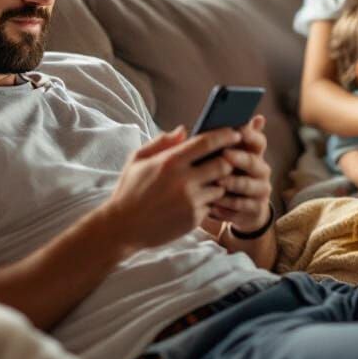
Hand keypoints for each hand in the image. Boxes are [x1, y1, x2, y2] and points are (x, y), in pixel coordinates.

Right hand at [107, 125, 239, 250]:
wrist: (123, 227)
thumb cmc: (129, 191)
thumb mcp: (138, 160)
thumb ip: (162, 142)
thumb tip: (184, 130)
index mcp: (170, 161)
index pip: (207, 143)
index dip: (225, 136)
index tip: (234, 134)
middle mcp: (184, 180)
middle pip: (223, 165)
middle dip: (227, 161)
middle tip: (224, 160)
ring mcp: (191, 201)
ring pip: (220, 187)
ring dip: (218, 183)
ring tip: (208, 182)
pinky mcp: (194, 219)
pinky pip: (211, 205)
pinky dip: (208, 201)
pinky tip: (197, 200)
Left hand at [208, 114, 272, 233]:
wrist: (238, 209)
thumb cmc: (225, 175)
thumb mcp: (224, 156)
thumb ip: (226, 139)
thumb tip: (232, 120)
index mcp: (253, 154)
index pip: (258, 141)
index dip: (251, 134)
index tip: (239, 129)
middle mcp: (261, 170)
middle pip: (254, 162)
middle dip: (239, 158)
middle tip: (225, 154)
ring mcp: (260, 190)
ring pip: (248, 185)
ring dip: (232, 183)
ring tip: (217, 182)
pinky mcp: (256, 208)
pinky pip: (241, 206)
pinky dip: (226, 205)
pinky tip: (213, 204)